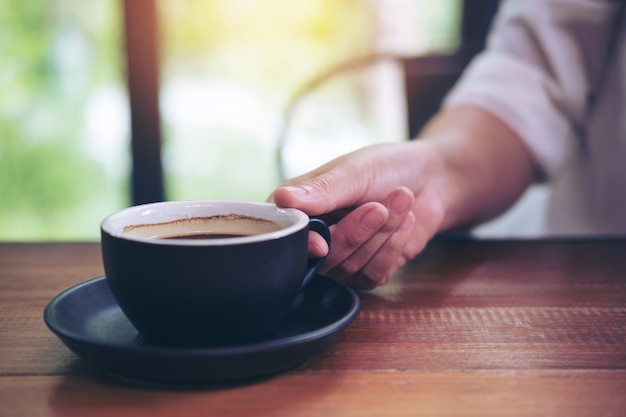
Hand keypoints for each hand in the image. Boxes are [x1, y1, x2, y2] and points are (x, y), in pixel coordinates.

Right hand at [270, 142, 446, 288]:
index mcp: (300, 208)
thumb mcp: (354, 171)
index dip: (302, 242)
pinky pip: (373, 273)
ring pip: (350, 266)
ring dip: (381, 234)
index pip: (286, 235)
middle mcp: (316, 237)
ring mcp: (341, 258)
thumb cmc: (387, 168)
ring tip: (401, 199)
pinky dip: (393, 246)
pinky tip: (405, 221)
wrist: (432, 180)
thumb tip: (282, 198)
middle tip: (379, 207)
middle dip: (355, 233)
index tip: (322, 241)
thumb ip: (322, 190)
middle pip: (322, 258)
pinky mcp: (367, 272)